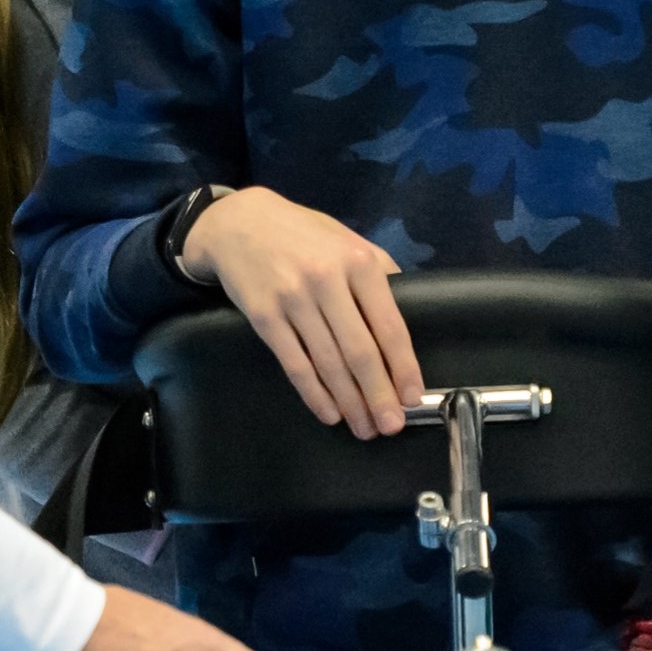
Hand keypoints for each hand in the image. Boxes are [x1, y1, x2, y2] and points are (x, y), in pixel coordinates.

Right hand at [180, 186, 423, 437]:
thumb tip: (407, 316)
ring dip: (350, 402)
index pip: (389, 325)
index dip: (403, 367)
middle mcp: (326, 280)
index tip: (413, 397)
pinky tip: (329, 413)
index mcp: (357, 262)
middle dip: (379, 395)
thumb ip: (379, 272)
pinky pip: (295, 364)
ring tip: (364, 427)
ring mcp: (292, 299)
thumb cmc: (302, 234)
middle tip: (391, 425)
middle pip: (360, 352)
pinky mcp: (264, 317)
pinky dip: (314, 394)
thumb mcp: (347, 240)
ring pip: (328, 363)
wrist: (238, 223)